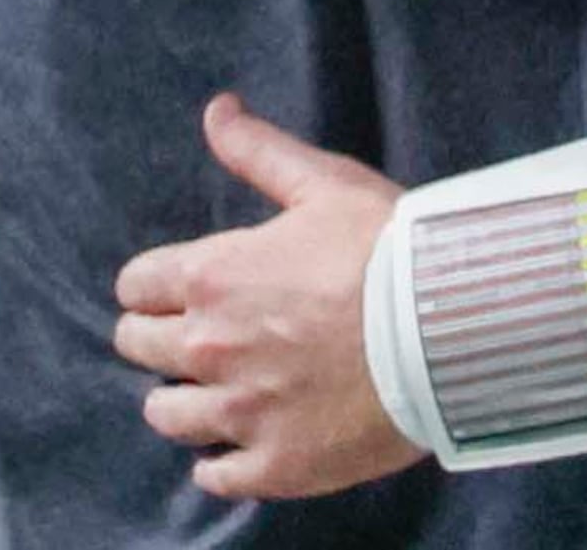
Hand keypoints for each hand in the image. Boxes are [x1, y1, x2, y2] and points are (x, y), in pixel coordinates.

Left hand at [112, 94, 416, 500]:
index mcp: (212, 276)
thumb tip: (216, 109)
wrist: (451, 325)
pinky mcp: (274, 463)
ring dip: (182, 401)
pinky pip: (215, 476)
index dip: (154, 284)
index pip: (135, 286)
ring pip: (165, 415)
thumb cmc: (390, 247)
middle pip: (138, 348)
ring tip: (217, 392)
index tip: (180, 288)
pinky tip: (238, 448)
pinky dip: (220, 463)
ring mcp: (239, 412)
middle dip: (159, 336)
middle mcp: (209, 347)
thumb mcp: (325, 183)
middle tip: (201, 334)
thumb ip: (259, 152)